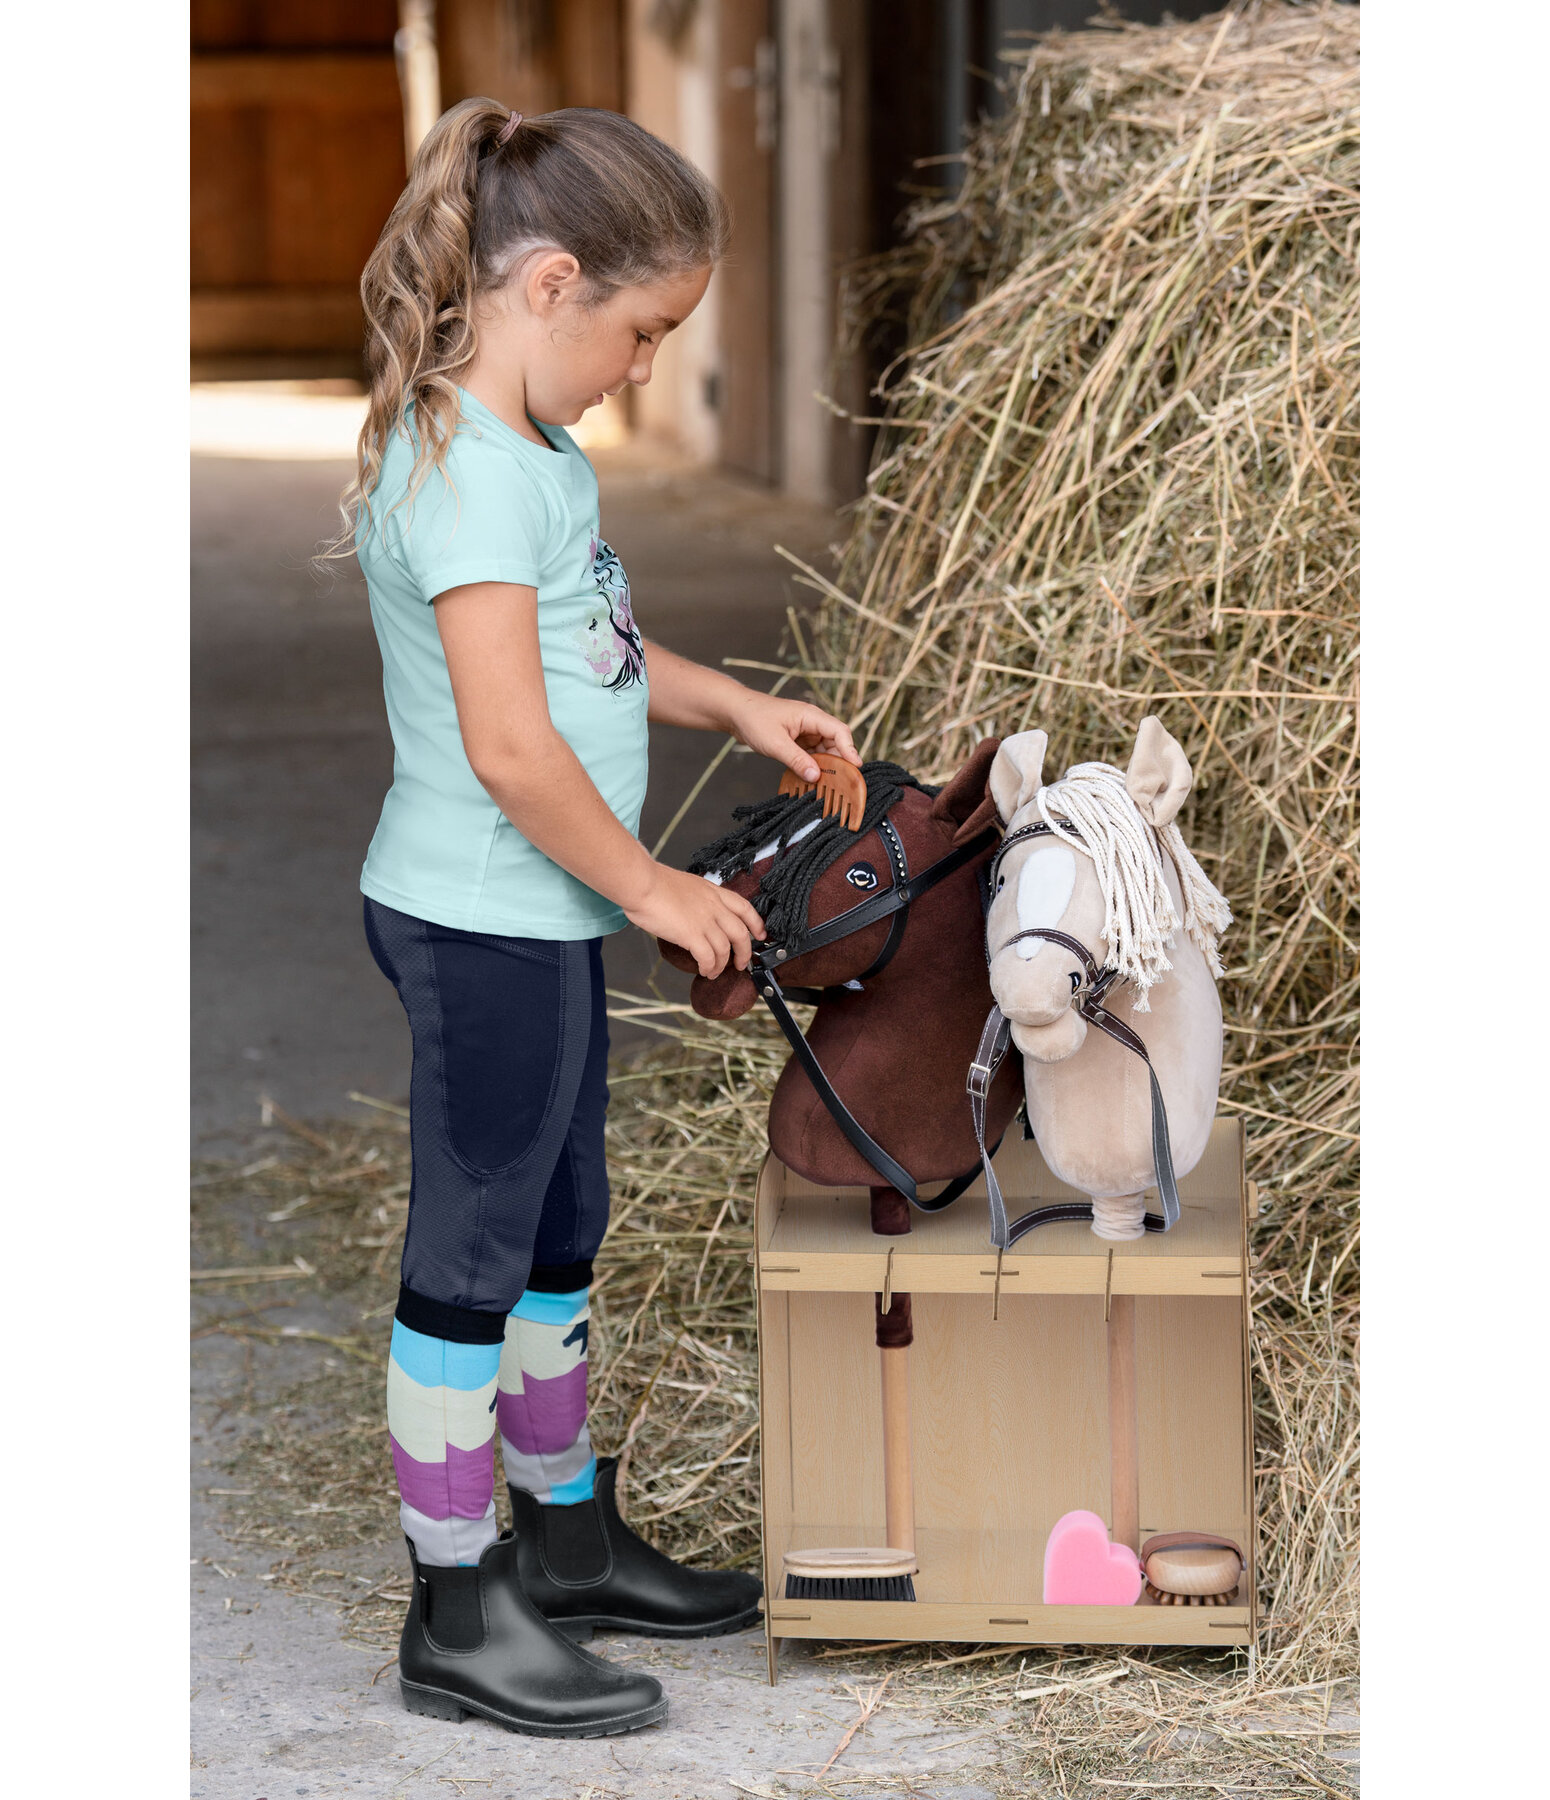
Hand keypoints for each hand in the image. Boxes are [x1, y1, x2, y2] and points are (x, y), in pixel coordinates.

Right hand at [624, 863, 765, 977]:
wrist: (641, 883)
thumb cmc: (654, 883)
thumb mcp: (686, 885)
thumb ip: (696, 898)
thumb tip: (693, 912)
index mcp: (713, 891)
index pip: (744, 907)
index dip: (756, 923)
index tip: (761, 934)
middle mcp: (714, 906)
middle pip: (741, 933)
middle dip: (745, 952)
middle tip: (742, 963)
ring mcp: (705, 921)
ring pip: (725, 949)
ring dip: (722, 965)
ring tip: (715, 972)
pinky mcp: (692, 935)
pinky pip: (708, 958)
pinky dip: (709, 968)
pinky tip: (704, 971)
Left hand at [725, 691, 860, 782]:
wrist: (735, 712)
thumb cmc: (754, 719)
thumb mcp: (776, 743)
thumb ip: (797, 760)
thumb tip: (816, 777)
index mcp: (811, 716)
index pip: (839, 732)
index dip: (849, 750)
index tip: (855, 768)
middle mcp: (812, 723)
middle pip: (835, 743)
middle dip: (838, 762)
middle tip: (840, 783)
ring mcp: (805, 732)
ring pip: (824, 751)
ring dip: (825, 767)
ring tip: (825, 784)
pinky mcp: (798, 740)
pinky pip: (812, 755)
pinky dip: (813, 766)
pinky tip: (811, 779)